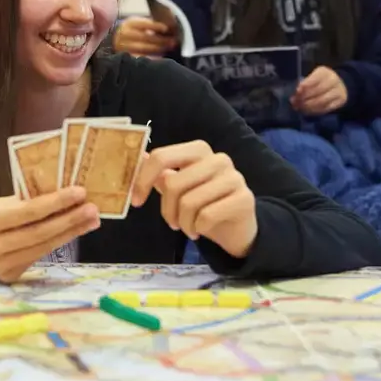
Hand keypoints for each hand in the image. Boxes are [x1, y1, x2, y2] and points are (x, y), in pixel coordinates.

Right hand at [0, 186, 98, 282]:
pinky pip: (40, 257)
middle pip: (39, 233)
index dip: (56, 202)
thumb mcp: (2, 202)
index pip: (28, 212)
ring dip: (71, 232)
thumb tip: (66, 194)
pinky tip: (75, 231)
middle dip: (70, 220)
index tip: (80, 192)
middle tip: (92, 209)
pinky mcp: (11, 276)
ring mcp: (2, 267)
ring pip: (43, 247)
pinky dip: (59, 242)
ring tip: (91, 220)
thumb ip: (28, 201)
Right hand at [113, 16, 177, 56]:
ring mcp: (123, 47)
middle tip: (173, 42)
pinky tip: (160, 58)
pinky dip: (151, 58)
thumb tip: (168, 29)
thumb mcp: (139, 24)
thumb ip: (151, 25)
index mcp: (130, 24)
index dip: (156, 26)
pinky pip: (140, 58)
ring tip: (168, 48)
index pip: (144, 24)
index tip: (167, 29)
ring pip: (143, 48)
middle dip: (161, 40)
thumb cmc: (134, 32)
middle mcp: (124, 34)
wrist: (117, 41)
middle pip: (145, 37)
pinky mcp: (125, 57)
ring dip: (158, 49)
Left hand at [130, 140, 256, 257]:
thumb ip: (161, 173)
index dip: (143, 180)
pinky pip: (206, 216)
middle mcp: (218, 159)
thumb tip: (138, 157)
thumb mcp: (181, 188)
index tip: (136, 201)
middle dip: (167, 210)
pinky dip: (198, 229)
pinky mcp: (244, 199)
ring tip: (188, 228)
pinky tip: (202, 230)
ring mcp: (234, 177)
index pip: (162, 157)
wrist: (238, 227)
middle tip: (172, 223)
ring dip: (183, 223)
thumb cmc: (205, 204)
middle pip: (173, 183)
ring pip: (189, 202)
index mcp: (199, 150)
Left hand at [291, 66, 346, 115]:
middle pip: (317, 91)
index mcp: (324, 72)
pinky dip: (314, 111)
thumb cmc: (321, 81)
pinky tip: (307, 111)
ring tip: (299, 107)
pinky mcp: (340, 101)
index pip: (314, 79)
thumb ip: (305, 84)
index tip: (297, 92)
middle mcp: (333, 80)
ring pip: (321, 102)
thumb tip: (295, 95)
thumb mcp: (313, 77)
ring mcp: (338, 91)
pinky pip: (325, 108)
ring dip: (308, 106)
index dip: (305, 86)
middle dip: (304, 98)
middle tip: (295, 103)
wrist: (339, 85)